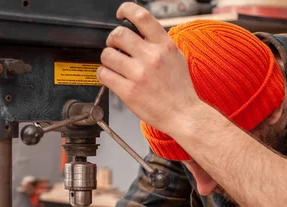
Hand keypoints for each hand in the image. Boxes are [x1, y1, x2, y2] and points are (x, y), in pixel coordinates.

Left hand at [97, 2, 201, 135]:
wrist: (183, 114)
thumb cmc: (180, 90)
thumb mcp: (176, 58)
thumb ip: (158, 44)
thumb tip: (139, 34)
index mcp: (164, 46)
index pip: (141, 17)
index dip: (126, 10)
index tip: (121, 14)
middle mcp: (151, 57)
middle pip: (118, 34)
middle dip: (112, 40)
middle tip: (115, 47)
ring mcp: (139, 74)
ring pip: (107, 55)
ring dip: (107, 59)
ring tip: (114, 65)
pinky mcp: (128, 91)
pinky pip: (104, 75)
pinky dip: (103, 74)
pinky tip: (111, 77)